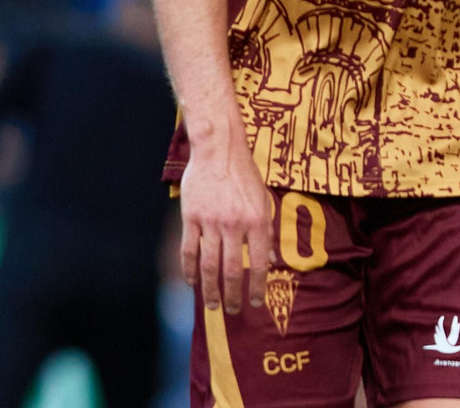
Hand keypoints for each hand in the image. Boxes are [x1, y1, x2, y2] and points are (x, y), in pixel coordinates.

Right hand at [178, 141, 272, 314]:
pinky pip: (189, 250)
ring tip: (213, 305)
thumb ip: (266, 229)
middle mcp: (235, 224)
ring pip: (209, 265)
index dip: (257, 286)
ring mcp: (211, 222)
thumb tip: (270, 259)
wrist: (219, 149)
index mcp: (257, 220)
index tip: (256, 302)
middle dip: (234, 295)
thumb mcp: (264, 199)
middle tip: (233, 311)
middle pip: (232, 270)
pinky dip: (189, 270)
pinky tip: (192, 282)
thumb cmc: (245, 174)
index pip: (258, 263)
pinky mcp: (191, 217)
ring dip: (210, 289)